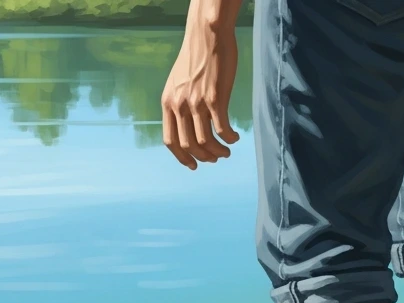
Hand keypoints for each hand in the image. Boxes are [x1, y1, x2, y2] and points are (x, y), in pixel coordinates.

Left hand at [161, 0, 241, 169]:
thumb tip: (187, 122)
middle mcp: (179, 105)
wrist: (207, 35)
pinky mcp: (215, 99)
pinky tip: (235, 138)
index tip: (194, 165)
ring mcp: (196, 103)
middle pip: (189, 145)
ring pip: (206, 141)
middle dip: (204, 157)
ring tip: (227, 151)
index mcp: (168, 103)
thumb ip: (179, 102)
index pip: (171, 141)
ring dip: (218, 152)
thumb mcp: (178, 82)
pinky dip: (229, 138)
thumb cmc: (196, 56)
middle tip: (216, 158)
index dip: (182, 157)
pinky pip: (222, 130)